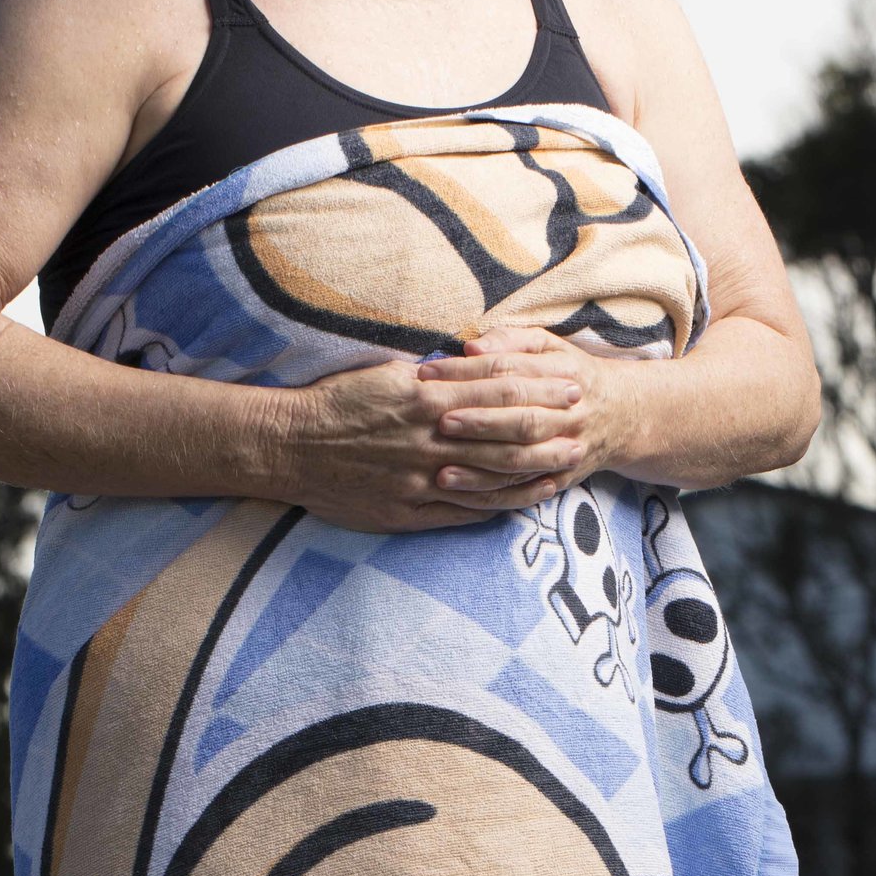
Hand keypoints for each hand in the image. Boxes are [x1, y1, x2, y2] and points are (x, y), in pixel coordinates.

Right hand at [266, 328, 632, 532]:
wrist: (289, 446)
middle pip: (505, 433)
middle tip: (586, 423)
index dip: (538, 388)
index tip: (569, 383)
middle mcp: (430, 437)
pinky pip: (464, 510)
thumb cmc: (336, 403)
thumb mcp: (386, 375)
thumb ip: (431, 376)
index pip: (497, 390)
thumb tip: (467, 365)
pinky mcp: (409, 509)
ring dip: (534, 469)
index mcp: (425, 397)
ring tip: (569, 464)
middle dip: (549, 428)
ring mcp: (421, 477)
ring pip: (491, 475)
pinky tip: (524, 502)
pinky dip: (498, 504)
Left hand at [417, 323, 647, 508]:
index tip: (428, 375)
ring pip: (523, 460)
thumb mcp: (548, 346)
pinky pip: (524, 491)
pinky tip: (460, 492)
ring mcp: (567, 449)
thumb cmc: (568, 373)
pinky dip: (491, 494)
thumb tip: (472, 348)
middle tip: (439, 422)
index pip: (510, 372)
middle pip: (522, 418)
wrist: (620, 415)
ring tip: (441, 469)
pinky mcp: (562, 478)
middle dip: (480, 421)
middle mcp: (569, 413)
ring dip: (482, 466)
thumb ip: (510, 341)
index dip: (467, 373)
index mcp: (563, 373)